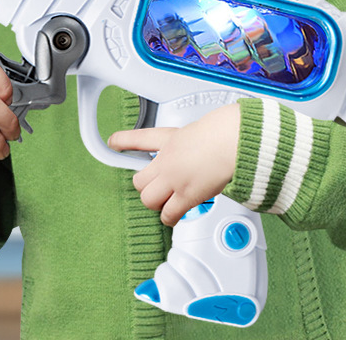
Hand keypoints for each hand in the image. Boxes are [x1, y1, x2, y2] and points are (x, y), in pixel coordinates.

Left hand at [108, 103, 240, 226]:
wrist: (232, 140)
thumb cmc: (225, 131)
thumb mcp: (201, 128)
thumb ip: (192, 142)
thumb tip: (200, 150)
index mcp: (170, 138)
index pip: (139, 138)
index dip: (123, 141)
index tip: (113, 142)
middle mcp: (167, 160)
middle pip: (139, 180)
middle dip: (146, 187)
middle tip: (158, 187)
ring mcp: (175, 179)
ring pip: (148, 200)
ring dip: (156, 203)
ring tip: (167, 201)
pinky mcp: (186, 196)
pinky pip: (168, 215)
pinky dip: (170, 218)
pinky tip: (175, 215)